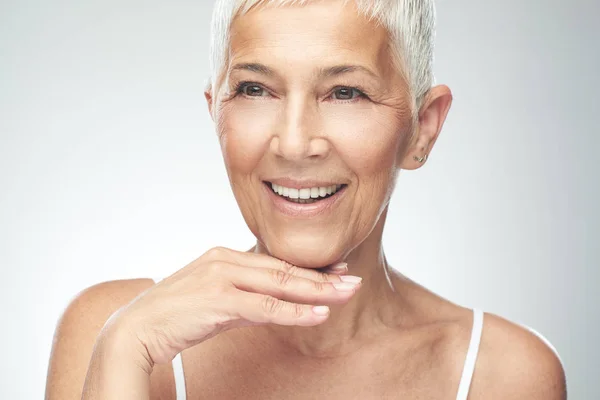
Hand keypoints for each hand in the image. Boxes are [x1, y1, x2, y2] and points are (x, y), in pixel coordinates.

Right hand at [105, 247, 361, 367]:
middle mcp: (225, 259)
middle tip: (353, 281)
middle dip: (322, 276)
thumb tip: (273, 305)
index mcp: (224, 255)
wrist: (135, 330)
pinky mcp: (218, 300)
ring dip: (317, 290)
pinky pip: (266, 307)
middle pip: (283, 269)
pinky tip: (319, 313)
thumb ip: (245, 298)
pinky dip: (295, 311)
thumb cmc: (174, 316)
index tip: (337, 271)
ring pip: (280, 284)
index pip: (275, 261)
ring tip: (347, 294)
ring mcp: (221, 277)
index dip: (309, 268)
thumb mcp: (214, 301)